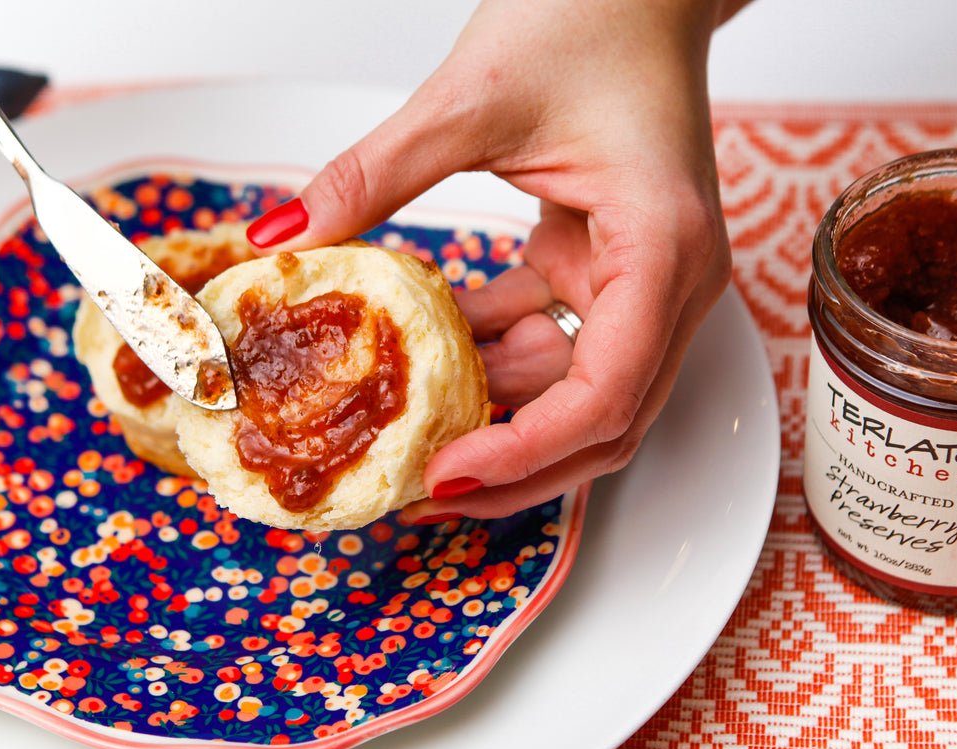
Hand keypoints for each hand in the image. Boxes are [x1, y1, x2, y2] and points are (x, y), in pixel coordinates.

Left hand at [248, 0, 741, 521]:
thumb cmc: (593, 17)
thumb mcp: (470, 98)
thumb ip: (373, 174)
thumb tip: (285, 236)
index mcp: (662, 249)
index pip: (605, 395)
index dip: (525, 453)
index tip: (442, 475)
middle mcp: (670, 284)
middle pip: (604, 425)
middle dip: (514, 468)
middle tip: (421, 493)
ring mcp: (644, 283)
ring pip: (578, 397)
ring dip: (498, 417)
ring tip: (407, 434)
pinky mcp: (608, 272)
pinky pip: (553, 345)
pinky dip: (495, 360)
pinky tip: (430, 360)